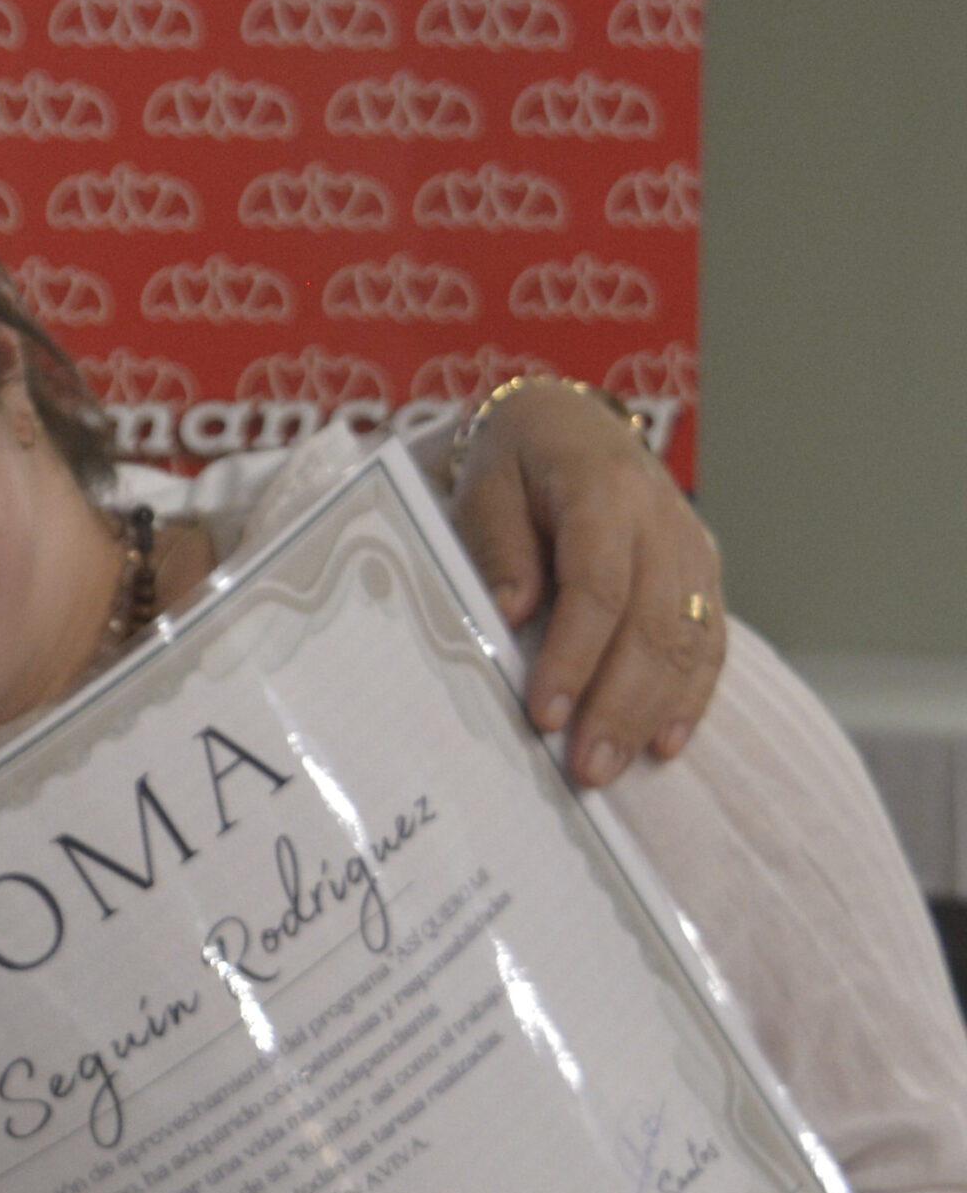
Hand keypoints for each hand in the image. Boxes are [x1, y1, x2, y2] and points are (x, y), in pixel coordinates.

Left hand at [446, 382, 723, 785]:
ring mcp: (690, 547)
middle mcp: (661, 520)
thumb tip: (513, 614)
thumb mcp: (485, 486)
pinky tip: (666, 743)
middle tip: (585, 768)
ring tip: (614, 767)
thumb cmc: (515, 460)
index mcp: (604, 490)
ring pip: (688, 640)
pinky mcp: (702, 572)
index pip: (598, 586)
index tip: (545, 714)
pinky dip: (691, 696)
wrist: (569, 423)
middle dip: (619, 704)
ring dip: (652, 712)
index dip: (574, 655)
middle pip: (652, 624)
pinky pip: (708, 641)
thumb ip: (500, 546)